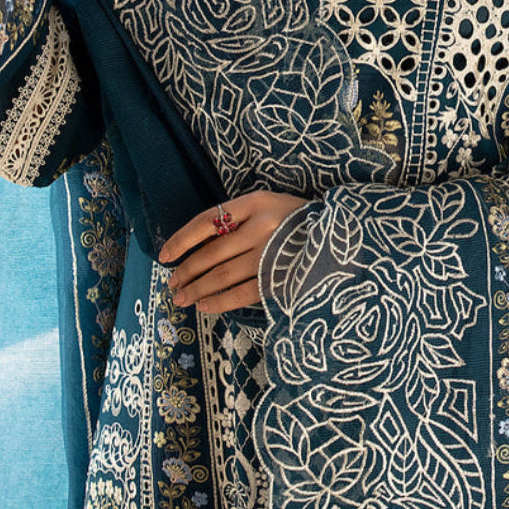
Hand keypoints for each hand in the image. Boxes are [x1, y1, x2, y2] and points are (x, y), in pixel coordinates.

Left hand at [158, 191, 307, 313]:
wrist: (344, 237)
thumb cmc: (299, 221)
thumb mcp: (270, 206)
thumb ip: (240, 219)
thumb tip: (199, 246)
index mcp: (256, 202)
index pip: (207, 220)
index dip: (182, 238)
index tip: (164, 255)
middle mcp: (261, 226)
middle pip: (212, 252)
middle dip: (187, 270)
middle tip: (172, 283)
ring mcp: (272, 254)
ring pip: (223, 275)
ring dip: (198, 289)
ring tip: (181, 298)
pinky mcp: (280, 278)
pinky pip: (242, 293)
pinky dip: (219, 302)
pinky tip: (204, 307)